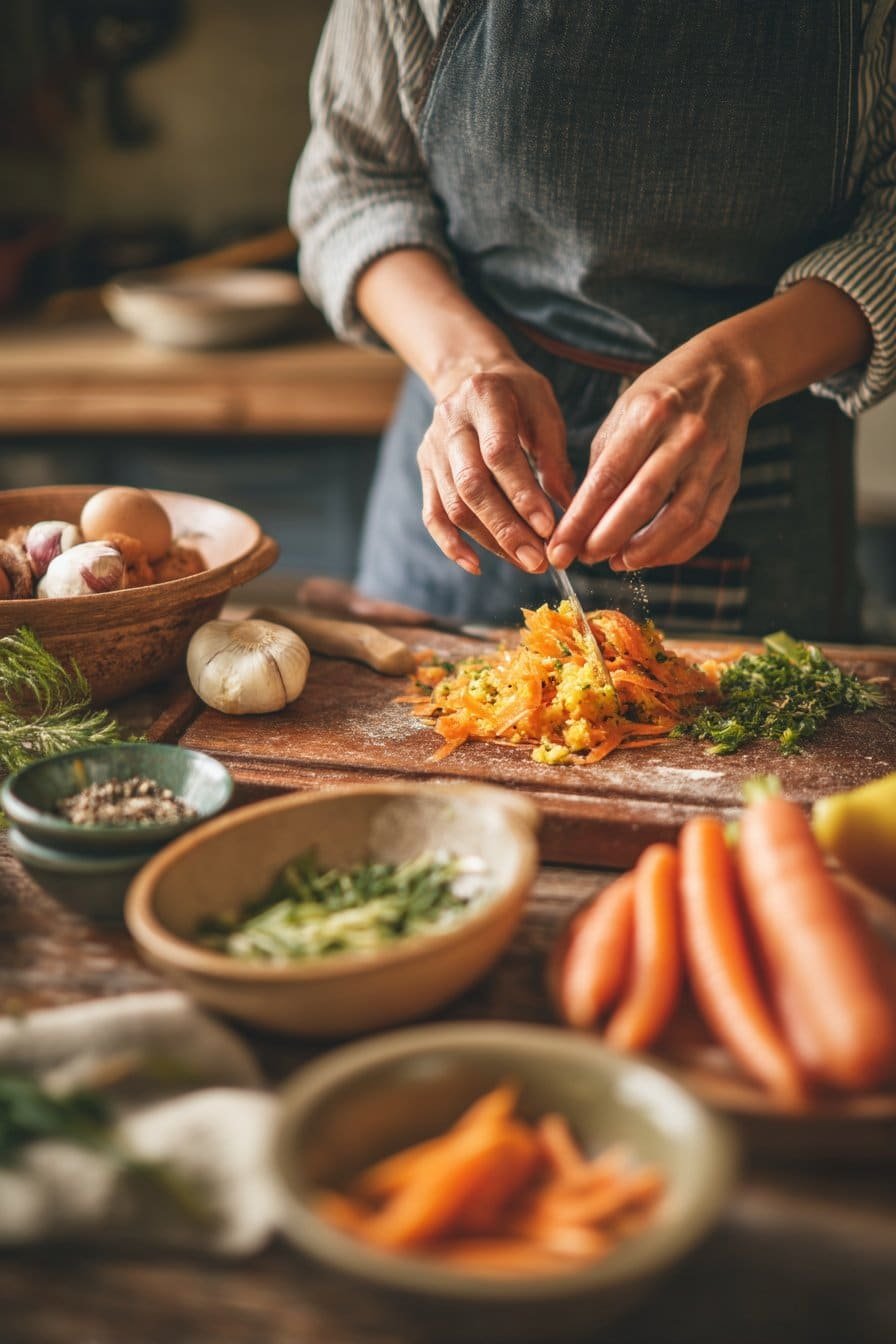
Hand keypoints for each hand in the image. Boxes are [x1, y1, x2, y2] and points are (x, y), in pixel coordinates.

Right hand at [418, 358, 572, 574]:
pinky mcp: (426, 470)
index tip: (549, 529)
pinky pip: (432, 514)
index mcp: (484, 397)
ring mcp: (433, 449)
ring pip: (454, 505)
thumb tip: (569, 508)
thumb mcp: (544, 408)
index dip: (523, 495)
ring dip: (489, 541)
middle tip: (537, 560)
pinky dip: (451, 544)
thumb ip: (554, 456)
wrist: (469, 375)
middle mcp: (451, 423)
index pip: (499, 453)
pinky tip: (475, 565)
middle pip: (472, 486)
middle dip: (506, 528)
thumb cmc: (517, 394)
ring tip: (524, 562)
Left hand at [548, 336, 752, 570]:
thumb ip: (603, 465)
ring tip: (616, 562)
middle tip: (583, 558)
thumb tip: (581, 520)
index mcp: (649, 415)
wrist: (725, 373)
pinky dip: (675, 550)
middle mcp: (685, 437)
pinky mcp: (731, 480)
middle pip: (642, 500)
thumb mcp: (623, 414)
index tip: (560, 548)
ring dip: (644, 551)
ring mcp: (713, 460)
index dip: (580, 520)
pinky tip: (649, 557)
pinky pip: (705, 527)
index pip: (607, 478)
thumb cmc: (662, 396)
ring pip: (679, 519)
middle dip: (607, 538)